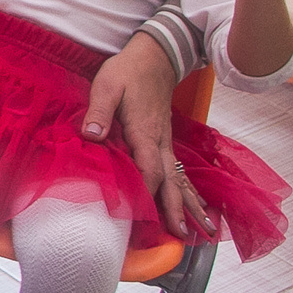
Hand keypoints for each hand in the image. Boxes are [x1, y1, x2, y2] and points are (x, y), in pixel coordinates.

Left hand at [81, 39, 209, 240]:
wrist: (154, 58)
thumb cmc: (127, 72)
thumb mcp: (106, 85)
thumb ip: (99, 111)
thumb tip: (91, 135)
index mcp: (144, 131)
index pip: (149, 167)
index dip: (146, 190)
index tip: (143, 213)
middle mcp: (160, 141)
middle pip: (171, 180)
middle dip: (177, 208)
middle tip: (182, 234)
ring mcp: (167, 143)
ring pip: (181, 179)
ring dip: (189, 205)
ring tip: (201, 231)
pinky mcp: (166, 143)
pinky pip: (180, 172)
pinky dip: (190, 192)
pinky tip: (199, 209)